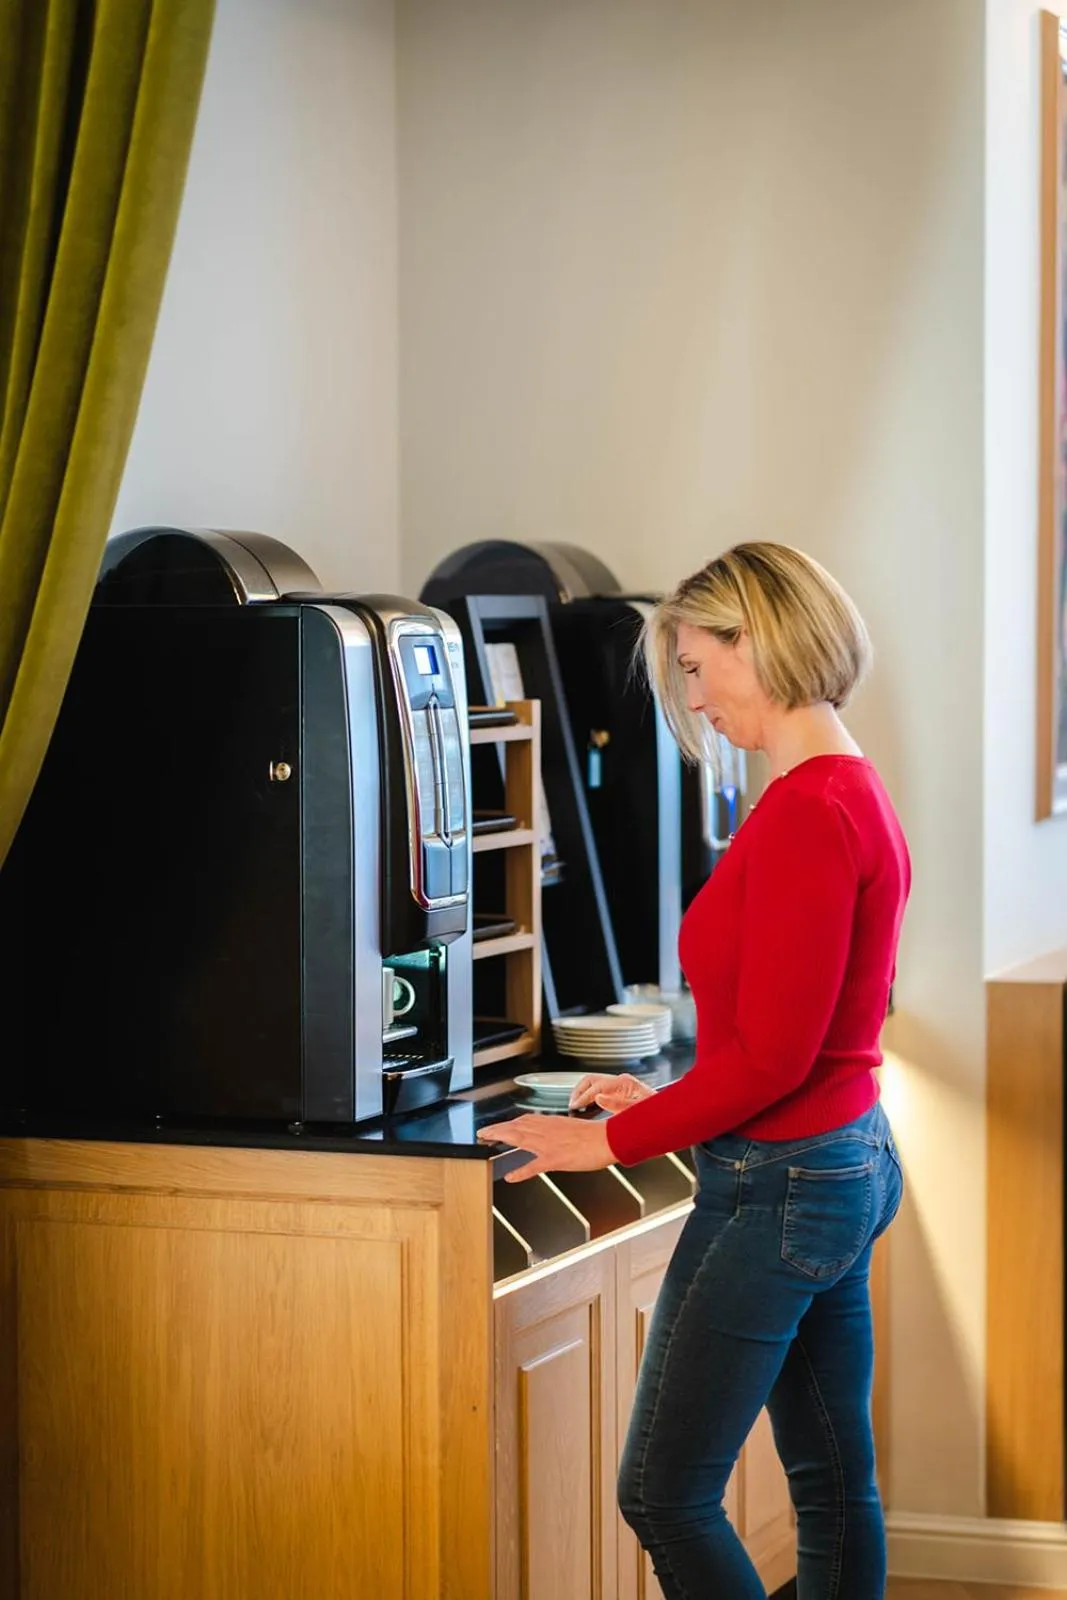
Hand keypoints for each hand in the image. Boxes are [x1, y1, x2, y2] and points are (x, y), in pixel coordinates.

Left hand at [476, 1113, 613, 1181]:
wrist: (610, 1138)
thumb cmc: (597, 1135)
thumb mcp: (574, 1128)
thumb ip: (560, 1130)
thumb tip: (552, 1130)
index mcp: (552, 1123)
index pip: (525, 1120)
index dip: (508, 1123)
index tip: (498, 1126)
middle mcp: (547, 1131)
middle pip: (516, 1127)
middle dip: (497, 1128)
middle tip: (482, 1132)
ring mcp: (549, 1145)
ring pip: (519, 1138)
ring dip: (501, 1137)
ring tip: (486, 1140)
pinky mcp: (556, 1159)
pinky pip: (534, 1166)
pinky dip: (521, 1172)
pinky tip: (511, 1177)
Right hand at [568, 1072, 656, 1113]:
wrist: (671, 1115)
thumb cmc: (659, 1114)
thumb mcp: (638, 1111)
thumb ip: (618, 1104)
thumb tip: (599, 1098)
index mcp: (625, 1083)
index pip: (596, 1085)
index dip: (583, 1096)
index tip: (574, 1106)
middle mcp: (622, 1082)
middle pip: (592, 1080)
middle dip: (579, 1091)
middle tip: (571, 1105)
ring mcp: (621, 1086)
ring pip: (594, 1083)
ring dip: (583, 1093)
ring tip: (575, 1106)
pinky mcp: (620, 1092)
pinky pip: (599, 1090)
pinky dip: (589, 1096)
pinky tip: (586, 1108)